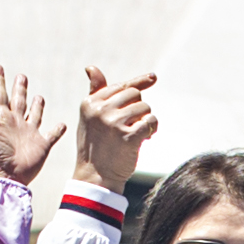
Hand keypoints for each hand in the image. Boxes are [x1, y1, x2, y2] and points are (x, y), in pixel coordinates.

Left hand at [0, 62, 62, 184]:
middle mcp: (15, 122)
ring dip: (37, 106)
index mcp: (1, 116)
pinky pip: (52, 135)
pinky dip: (58, 130)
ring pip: (35, 115)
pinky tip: (62, 125)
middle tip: (21, 76)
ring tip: (38, 97)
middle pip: (18, 101)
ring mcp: (29, 134)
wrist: (5, 174)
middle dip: (19, 89)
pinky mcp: (42, 145)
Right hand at [70, 66, 160, 192]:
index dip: (139, 82)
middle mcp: (101, 110)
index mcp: (90, 103)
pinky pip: (150, 121)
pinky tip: (145, 138)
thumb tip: (91, 67)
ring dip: (146, 120)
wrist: (95, 176)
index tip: (153, 77)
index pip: (121, 86)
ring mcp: (113, 123)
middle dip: (140, 108)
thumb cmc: (94, 145)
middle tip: (135, 124)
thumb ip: (95, 92)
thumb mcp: (89, 117)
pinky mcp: (127, 136)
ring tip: (139, 134)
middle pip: (135, 95)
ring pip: (145, 108)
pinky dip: (152, 128)